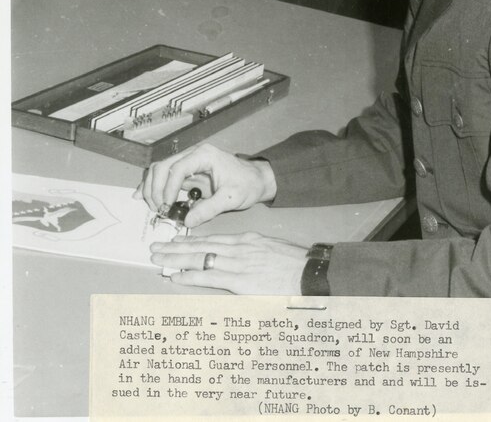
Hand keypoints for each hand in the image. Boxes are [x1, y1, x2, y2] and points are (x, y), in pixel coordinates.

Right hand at [134, 142, 276, 227]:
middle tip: (158, 209)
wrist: (256, 179)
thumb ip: (209, 209)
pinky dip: (152, 185)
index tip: (167, 206)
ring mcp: (188, 161)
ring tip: (152, 207)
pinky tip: (141, 196)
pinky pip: (164, 175)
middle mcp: (193, 154)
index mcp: (204, 156)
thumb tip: (187, 221)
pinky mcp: (186, 171)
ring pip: (159, 169)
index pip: (178, 168)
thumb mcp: (231, 198)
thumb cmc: (247, 185)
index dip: (169, 188)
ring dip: (151, 187)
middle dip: (155, 188)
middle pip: (163, 166)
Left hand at [150, 232, 306, 294]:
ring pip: (199, 258)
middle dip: (175, 246)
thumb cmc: (294, 264)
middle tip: (155, 246)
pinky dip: (189, 276)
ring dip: (176, 258)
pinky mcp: (239, 280)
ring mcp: (237, 263)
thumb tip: (240, 261)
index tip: (175, 240)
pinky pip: (208, 277)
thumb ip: (253, 254)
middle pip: (200, 245)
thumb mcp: (271, 251)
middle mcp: (238, 248)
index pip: (212, 239)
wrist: (307, 271)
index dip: (191, 241)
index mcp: (246, 240)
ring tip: (158, 258)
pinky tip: (175, 276)